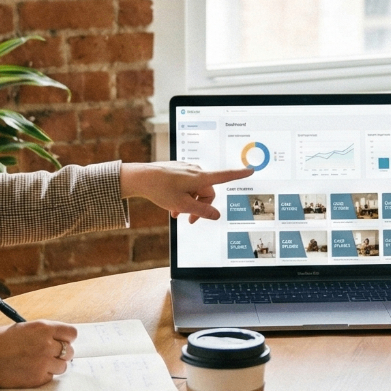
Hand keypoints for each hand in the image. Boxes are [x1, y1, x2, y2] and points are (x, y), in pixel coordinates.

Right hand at [0, 319, 79, 387]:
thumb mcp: (21, 329)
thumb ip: (40, 333)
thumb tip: (54, 339)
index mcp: (43, 328)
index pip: (71, 333)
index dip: (67, 338)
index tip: (63, 341)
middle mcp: (47, 344)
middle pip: (70, 351)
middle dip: (61, 353)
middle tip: (50, 354)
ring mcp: (44, 363)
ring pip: (63, 366)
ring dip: (53, 366)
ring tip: (38, 364)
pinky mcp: (38, 379)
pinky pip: (50, 378)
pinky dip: (43, 376)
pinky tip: (29, 371)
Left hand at [121, 162, 251, 222]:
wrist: (139, 177)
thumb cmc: (160, 189)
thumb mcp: (183, 205)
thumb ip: (201, 211)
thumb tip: (216, 215)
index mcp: (200, 177)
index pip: (224, 176)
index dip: (238, 174)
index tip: (251, 170)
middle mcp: (195, 171)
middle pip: (207, 192)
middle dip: (200, 206)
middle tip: (187, 220)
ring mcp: (186, 169)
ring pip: (195, 190)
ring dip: (189, 203)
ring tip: (175, 214)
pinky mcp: (178, 170)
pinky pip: (187, 185)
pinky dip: (182, 196)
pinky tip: (171, 204)